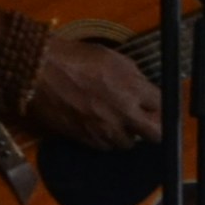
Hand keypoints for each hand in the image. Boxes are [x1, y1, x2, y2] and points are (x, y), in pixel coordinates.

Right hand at [19, 28, 165, 149]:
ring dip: (128, 134)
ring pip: (128, 144)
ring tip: (119, 122)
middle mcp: (123, 112)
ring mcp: (105, 129)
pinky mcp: (87, 139)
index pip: (163, 105)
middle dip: (154, 128)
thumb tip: (144, 89)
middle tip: (147, 122)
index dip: (162, 106)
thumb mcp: (113, 57)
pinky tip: (100, 126)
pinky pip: (105, 147)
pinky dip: (106, 140)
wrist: (42, 72)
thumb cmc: (76, 58)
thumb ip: (134, 77)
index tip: (158, 106)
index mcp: (133, 88)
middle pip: (155, 134)